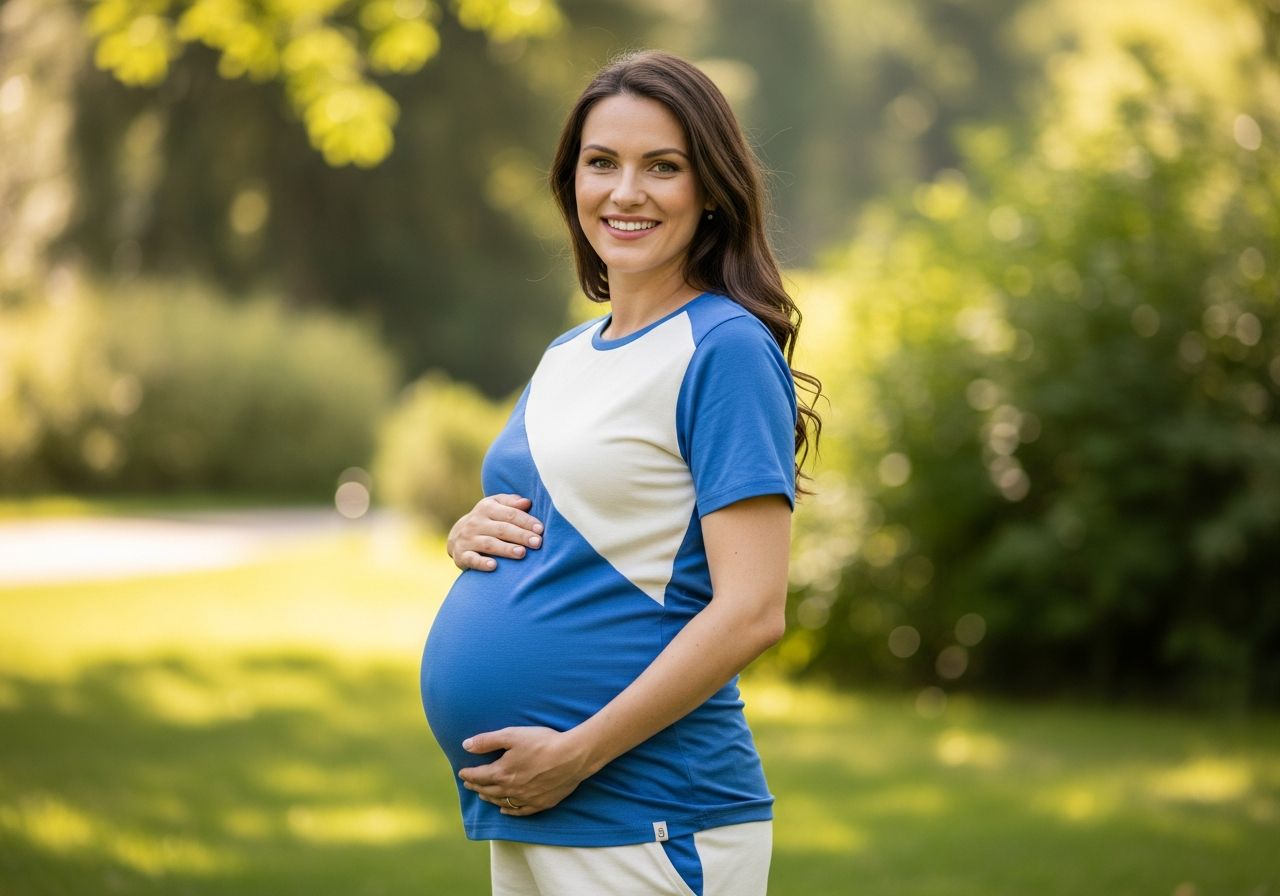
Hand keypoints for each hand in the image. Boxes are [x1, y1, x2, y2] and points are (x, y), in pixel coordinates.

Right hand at [446, 494, 543, 571]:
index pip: (509, 514)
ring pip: (489, 544)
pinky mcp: (461, 555)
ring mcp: (468, 539)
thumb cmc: (486, 519)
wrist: (457, 536)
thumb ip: (511, 503)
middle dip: (521, 536)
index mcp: (486, 507)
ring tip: (522, 553)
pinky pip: (472, 559)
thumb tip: (527, 502)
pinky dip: (482, 563)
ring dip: (506, 549)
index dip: (526, 521)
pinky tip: (494, 566)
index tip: (540, 529)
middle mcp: (476, 522)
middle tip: (537, 543)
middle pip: (502, 529)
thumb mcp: (496, 505)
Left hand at [457, 727, 592, 815]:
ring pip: (501, 801)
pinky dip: (509, 810)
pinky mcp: (540, 803)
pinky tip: (504, 809)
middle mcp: (511, 789)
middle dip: (476, 786)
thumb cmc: (542, 742)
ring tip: (482, 795)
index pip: (478, 776)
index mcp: (502, 773)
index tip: (461, 773)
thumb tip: (465, 745)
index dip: (468, 774)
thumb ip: (487, 741)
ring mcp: (526, 798)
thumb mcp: (512, 735)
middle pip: (488, 790)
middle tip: (469, 784)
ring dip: (489, 798)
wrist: (572, 756)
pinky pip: (519, 811)